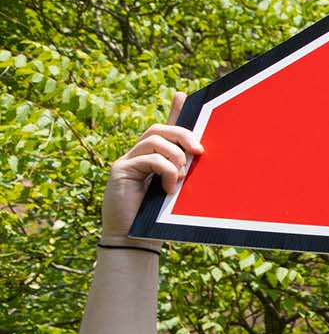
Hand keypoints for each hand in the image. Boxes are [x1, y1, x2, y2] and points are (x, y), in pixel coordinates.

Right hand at [103, 91, 197, 242]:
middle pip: (160, 129)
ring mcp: (127, 160)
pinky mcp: (120, 169)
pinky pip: (148, 158)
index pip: (165, 128)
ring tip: (182, 175)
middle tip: (200, 150)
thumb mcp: (179, 191)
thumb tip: (203, 156)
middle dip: (183, 134)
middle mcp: (139, 154)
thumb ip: (185, 172)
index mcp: (155, 157)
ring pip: (155, 139)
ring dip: (175, 155)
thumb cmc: (159, 217)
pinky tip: (170, 187)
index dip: (174, 110)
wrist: (134, 239)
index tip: (184, 95)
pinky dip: (166, 170)